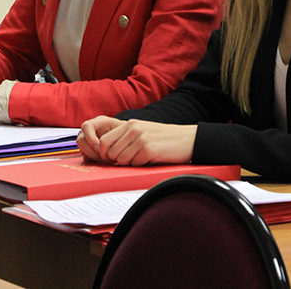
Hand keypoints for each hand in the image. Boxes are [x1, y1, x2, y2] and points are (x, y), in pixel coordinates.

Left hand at [78, 116, 195, 165]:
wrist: (187, 139)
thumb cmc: (164, 138)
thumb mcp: (142, 130)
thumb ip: (125, 137)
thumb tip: (107, 154)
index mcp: (130, 124)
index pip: (103, 141)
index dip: (105, 153)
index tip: (112, 159)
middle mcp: (133, 129)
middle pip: (110, 152)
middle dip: (117, 160)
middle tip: (130, 160)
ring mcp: (141, 139)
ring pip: (121, 160)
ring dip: (130, 163)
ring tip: (142, 157)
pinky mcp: (149, 149)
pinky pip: (134, 164)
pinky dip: (140, 165)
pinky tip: (151, 158)